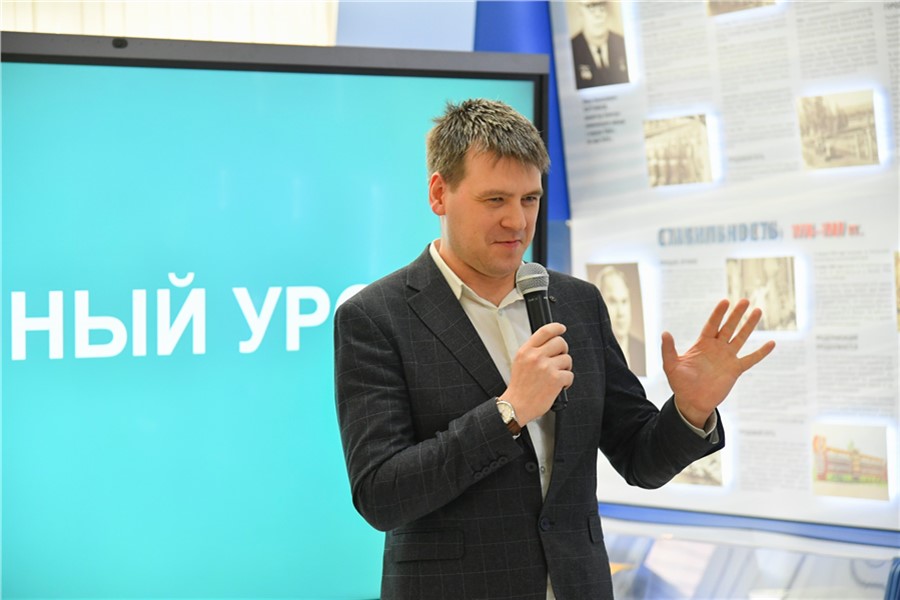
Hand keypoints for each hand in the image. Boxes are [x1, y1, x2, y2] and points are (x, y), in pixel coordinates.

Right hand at [501, 323, 572, 425]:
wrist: (517, 405)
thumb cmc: (519, 387)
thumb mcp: (519, 362)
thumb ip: (532, 351)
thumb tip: (548, 343)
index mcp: (526, 351)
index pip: (544, 331)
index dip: (556, 327)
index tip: (561, 328)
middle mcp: (536, 357)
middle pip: (560, 342)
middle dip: (563, 350)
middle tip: (560, 358)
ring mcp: (546, 367)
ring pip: (567, 359)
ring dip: (565, 368)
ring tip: (556, 376)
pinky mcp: (556, 379)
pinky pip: (570, 374)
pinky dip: (566, 381)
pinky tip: (558, 385)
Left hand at [662, 299, 774, 428]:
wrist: (692, 401)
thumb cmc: (680, 383)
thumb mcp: (671, 365)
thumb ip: (669, 350)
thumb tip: (664, 333)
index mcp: (702, 344)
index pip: (712, 325)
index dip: (718, 314)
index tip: (725, 301)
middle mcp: (716, 348)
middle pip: (728, 327)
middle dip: (736, 314)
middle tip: (744, 300)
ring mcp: (727, 358)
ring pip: (741, 338)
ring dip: (749, 326)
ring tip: (758, 311)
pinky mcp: (735, 370)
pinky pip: (751, 359)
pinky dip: (761, 352)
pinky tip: (771, 343)